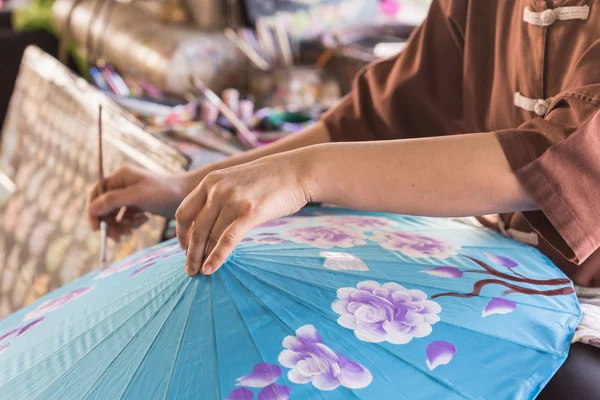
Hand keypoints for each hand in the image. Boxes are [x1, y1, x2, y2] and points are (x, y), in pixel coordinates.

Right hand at [87, 164, 188, 241]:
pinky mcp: (138, 205)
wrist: (187, 196)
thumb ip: (113, 201)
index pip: (96, 194)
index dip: (93, 211)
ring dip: (122, 225)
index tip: (97, 229)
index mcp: (119, 177)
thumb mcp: (137, 196)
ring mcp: (130, 195)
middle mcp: (122, 184)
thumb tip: (92, 208)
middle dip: (110, 223)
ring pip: (115, 215)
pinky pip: (127, 218)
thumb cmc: (164, 192)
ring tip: (133, 230)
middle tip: (117, 238)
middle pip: (104, 207)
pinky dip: (132, 223)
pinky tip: (144, 220)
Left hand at [176, 150, 309, 275]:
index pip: (184, 211)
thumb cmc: (268, 179)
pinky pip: (228, 240)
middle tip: (189, 269)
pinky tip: (210, 268)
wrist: (296, 171)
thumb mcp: (235, 181)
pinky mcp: (251, 213)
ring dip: (202, 257)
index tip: (185, 246)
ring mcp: (234, 201)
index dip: (181, 233)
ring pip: (210, 236)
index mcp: (211, 181)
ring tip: (200, 272)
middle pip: (196, 228)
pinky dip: (217, 257)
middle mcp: (218, 190)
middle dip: (190, 252)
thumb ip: (219, 197)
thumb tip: (208, 223)